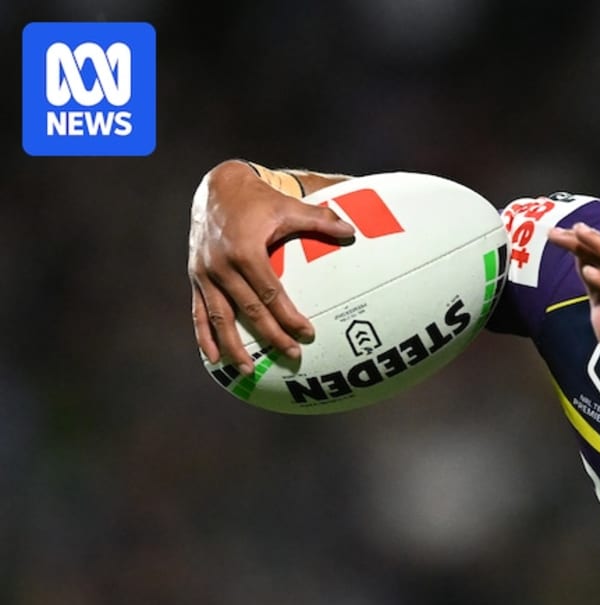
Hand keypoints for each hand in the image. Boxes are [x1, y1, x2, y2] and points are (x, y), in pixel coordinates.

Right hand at [188, 160, 353, 373]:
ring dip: (233, 346)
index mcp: (246, 251)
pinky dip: (205, 336)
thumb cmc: (258, 200)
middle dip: (271, 336)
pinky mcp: (196, 277)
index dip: (289, 316)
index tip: (308, 333)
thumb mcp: (288, 207)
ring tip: (248, 370)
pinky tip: (214, 358)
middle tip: (292, 356)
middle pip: (249, 310)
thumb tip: (351, 230)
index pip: (270, 293)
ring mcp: (205, 273)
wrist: (216, 187)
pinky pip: (199, 312)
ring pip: (220, 317)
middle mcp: (221, 266)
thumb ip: (320, 220)